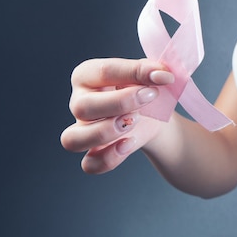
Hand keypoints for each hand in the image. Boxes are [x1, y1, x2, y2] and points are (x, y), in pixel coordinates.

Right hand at [60, 58, 173, 173]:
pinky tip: (129, 144)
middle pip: (81, 107)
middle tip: (150, 97)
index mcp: (88, 75)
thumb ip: (153, 72)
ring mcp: (82, 130)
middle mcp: (79, 103)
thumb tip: (162, 74)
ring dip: (105, 132)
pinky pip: (89, 164)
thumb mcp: (150, 75)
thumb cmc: (146, 89)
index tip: (163, 77)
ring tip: (135, 122)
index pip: (103, 71)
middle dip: (120, 102)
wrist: (156, 116)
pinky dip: (109, 158)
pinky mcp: (93, 154)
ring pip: (73, 139)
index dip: (134, 73)